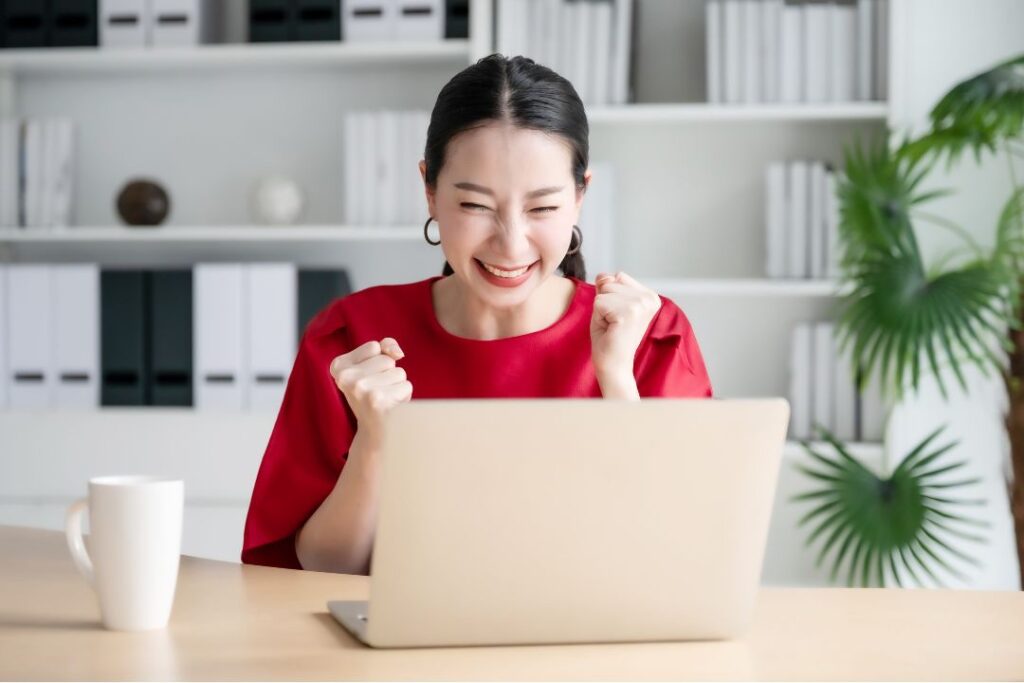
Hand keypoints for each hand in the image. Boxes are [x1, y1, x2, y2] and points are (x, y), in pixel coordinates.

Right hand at [329, 337, 411, 451]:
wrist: (374, 432)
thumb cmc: (375, 395)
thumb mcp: (372, 366)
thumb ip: (386, 347)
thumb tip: (397, 352)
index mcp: (338, 366)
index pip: (374, 347)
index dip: (378, 363)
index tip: (368, 379)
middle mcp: (346, 378)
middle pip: (387, 360)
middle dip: (389, 374)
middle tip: (378, 393)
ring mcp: (361, 389)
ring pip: (399, 373)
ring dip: (397, 386)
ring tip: (385, 400)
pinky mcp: (378, 402)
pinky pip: (406, 386)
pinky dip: (404, 396)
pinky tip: (391, 408)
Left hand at [590, 272, 661, 380]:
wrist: (613, 366)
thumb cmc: (610, 337)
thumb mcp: (607, 304)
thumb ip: (606, 286)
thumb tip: (604, 276)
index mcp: (650, 296)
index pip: (618, 277)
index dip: (610, 297)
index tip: (618, 317)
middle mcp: (649, 298)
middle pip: (610, 281)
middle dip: (604, 302)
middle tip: (613, 323)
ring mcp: (640, 305)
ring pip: (604, 291)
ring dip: (601, 310)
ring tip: (612, 326)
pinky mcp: (628, 313)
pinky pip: (599, 302)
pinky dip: (598, 316)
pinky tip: (610, 330)